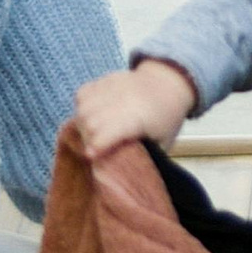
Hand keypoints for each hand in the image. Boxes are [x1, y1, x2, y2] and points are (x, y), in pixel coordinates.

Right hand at [72, 59, 198, 157]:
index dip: (95, 147)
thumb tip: (124, 173)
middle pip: (89, 122)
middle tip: (95, 146)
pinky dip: (82, 105)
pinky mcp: (105, 79)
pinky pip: (82, 94)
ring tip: (92, 130)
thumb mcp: (161, 143)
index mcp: (137, 119)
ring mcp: (112, 87)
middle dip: (87, 137)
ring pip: (82, 108)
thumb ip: (143, 157)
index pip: (107, 133)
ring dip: (82, 122)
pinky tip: (91, 112)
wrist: (169, 84)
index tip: (91, 156)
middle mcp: (121, 101)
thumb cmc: (165, 118)